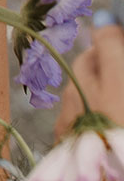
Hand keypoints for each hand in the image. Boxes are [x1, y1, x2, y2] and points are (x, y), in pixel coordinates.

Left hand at [57, 20, 123, 180]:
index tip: (117, 32)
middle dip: (103, 58)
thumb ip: (123, 79)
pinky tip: (101, 128)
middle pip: (86, 60)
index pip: (107, 42)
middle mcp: (88, 103)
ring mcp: (71, 125)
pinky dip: (84, 111)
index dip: (114, 34)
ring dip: (92, 85)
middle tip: (119, 67)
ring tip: (114, 101)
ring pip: (75, 87)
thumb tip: (115, 45)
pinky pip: (69, 114)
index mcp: (118, 95)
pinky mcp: (62, 148)